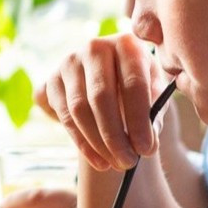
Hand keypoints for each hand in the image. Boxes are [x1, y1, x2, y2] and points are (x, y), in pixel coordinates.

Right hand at [33, 33, 168, 171]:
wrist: (109, 76)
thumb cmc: (139, 85)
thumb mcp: (154, 91)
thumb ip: (155, 112)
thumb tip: (148, 142)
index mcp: (127, 43)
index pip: (133, 84)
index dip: (139, 120)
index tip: (147, 150)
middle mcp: (95, 47)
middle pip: (101, 97)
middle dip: (115, 136)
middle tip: (129, 162)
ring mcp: (69, 62)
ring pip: (79, 109)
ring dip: (98, 143)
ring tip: (116, 164)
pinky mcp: (52, 80)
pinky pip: (65, 117)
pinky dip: (83, 143)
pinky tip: (99, 160)